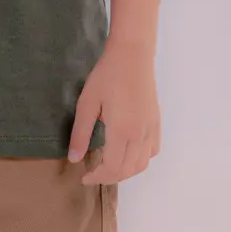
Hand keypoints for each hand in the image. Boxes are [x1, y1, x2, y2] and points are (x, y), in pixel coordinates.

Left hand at [68, 37, 160, 184]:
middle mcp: (140, 135)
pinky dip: (141, 159)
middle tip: (93, 172)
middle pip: (127, 170)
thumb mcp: (87, 102)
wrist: (132, 54)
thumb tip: (75, 159)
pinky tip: (128, 152)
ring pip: (142, 164)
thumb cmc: (106, 75)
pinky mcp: (156, 121)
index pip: (112, 168)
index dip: (97, 177)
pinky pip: (152, 151)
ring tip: (109, 164)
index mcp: (122, 131)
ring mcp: (150, 129)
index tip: (83, 176)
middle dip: (109, 176)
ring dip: (126, 171)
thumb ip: (81, 133)